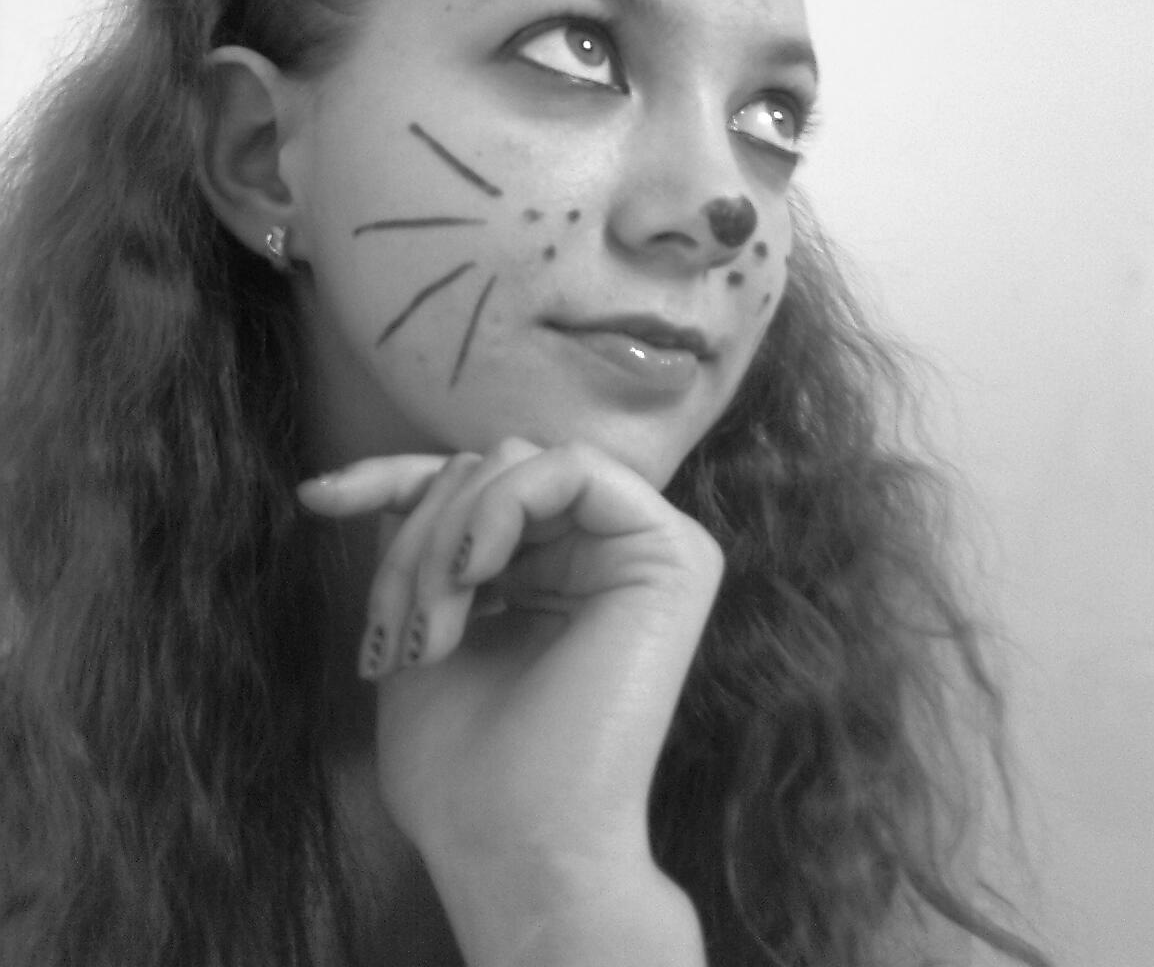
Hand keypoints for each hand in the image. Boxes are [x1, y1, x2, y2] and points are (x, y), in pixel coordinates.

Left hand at [299, 438, 720, 964]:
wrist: (514, 850)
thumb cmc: (465, 769)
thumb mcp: (420, 624)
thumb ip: (424, 544)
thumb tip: (390, 480)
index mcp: (553, 567)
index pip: (470, 484)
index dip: (391, 478)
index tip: (318, 498)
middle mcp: (602, 548)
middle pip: (485, 470)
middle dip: (415, 539)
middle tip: (397, 633)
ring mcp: (643, 549)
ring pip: (515, 465)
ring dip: (444, 541)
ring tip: (428, 635)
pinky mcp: (674, 554)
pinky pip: (572, 468)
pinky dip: (502, 508)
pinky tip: (475, 573)